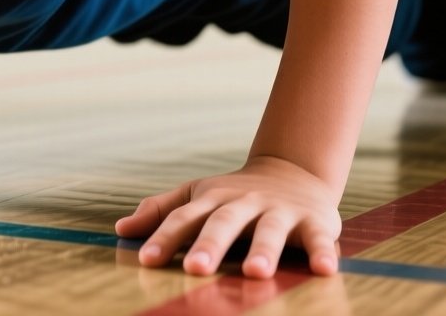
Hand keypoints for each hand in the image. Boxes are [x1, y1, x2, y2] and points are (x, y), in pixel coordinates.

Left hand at [115, 155, 341, 278]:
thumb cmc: (234, 196)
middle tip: (195, 268)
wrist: (294, 172)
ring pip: (270, 230)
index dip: (164, 238)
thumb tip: (121, 230)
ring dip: (263, 250)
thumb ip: (161, 212)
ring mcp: (279, 211)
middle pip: (224, 223)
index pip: (184, 219)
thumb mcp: (197, 196)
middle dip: (209, 245)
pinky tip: (324, 270)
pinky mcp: (314, 221)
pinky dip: (322, 252)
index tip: (146, 261)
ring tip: (255, 273)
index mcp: (213, 200)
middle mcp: (244, 203)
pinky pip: (318, 238)